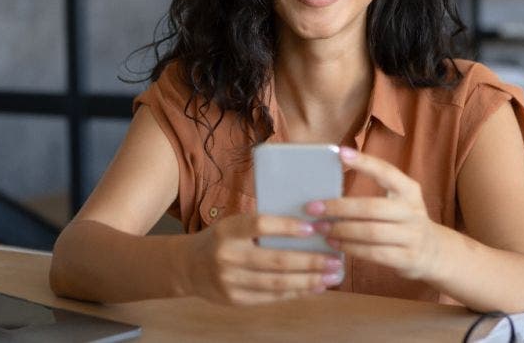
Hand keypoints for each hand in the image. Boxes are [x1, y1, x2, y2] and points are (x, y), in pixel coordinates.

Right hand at [184, 213, 344, 304]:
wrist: (188, 266)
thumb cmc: (222, 240)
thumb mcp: (234, 225)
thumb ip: (262, 226)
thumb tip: (309, 228)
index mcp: (228, 230)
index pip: (261, 225)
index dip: (287, 227)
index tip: (313, 228)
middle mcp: (227, 256)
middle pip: (275, 260)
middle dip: (310, 261)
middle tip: (335, 259)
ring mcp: (230, 281)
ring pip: (277, 283)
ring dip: (308, 280)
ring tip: (331, 276)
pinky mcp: (235, 300)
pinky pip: (271, 297)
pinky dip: (295, 292)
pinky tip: (314, 287)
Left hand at [307, 147, 443, 280]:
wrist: (435, 253)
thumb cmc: (404, 222)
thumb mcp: (398, 201)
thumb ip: (373, 193)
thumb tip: (329, 186)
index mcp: (409, 190)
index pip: (386, 172)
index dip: (365, 162)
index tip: (340, 153)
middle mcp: (412, 211)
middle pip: (372, 207)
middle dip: (339, 207)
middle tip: (313, 208)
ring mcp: (412, 236)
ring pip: (371, 232)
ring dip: (341, 230)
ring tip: (320, 228)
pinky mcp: (407, 258)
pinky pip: (374, 253)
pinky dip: (351, 248)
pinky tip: (334, 244)